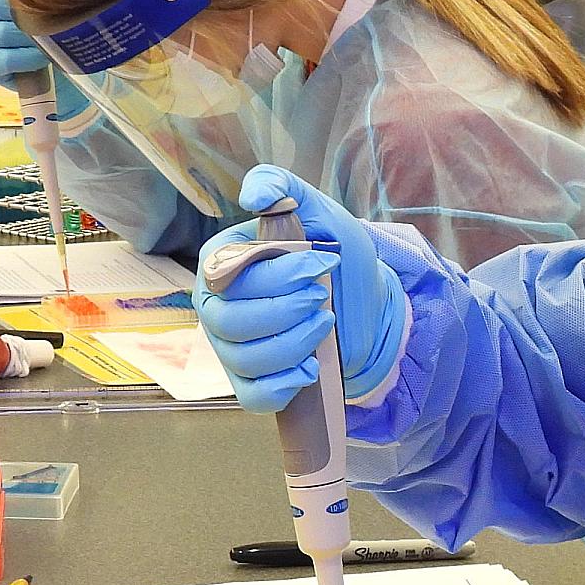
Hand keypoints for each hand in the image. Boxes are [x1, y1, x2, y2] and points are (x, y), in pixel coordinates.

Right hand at [198, 167, 408, 411]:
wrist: (368, 305)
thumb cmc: (337, 258)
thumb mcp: (320, 212)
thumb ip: (283, 189)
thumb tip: (251, 194)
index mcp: (220, 262)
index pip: (230, 276)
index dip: (278, 275)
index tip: (322, 264)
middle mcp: (216, 306)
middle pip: (231, 320)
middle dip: (288, 310)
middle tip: (323, 297)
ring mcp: (230, 347)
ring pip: (245, 358)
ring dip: (294, 344)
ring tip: (324, 324)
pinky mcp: (252, 381)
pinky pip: (253, 396)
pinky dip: (284, 386)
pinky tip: (310, 369)